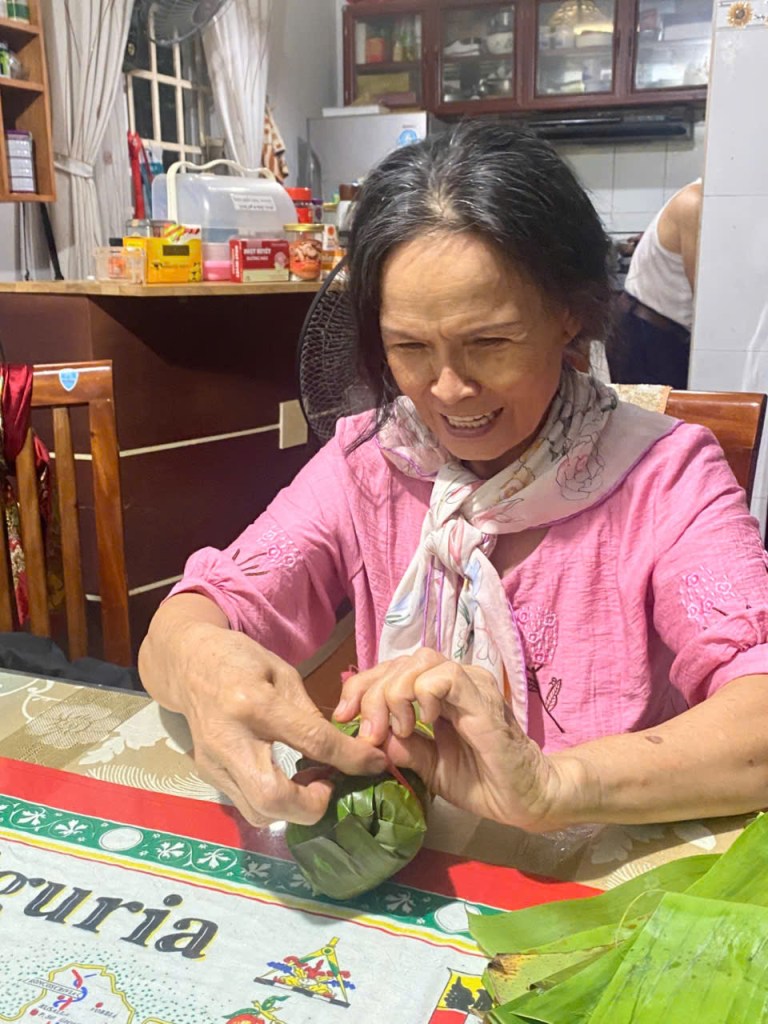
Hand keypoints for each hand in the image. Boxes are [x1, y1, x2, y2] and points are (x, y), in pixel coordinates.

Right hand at [165, 622, 387, 826]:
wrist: (189, 664)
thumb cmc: (241, 660)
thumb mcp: (283, 673)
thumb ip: (310, 714)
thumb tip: (345, 749)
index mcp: (254, 703)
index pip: (311, 741)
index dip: (350, 758)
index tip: (375, 764)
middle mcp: (230, 739)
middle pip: (272, 798)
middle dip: (312, 806)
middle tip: (331, 785)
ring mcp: (214, 763)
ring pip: (258, 812)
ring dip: (294, 809)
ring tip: (312, 781)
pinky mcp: (208, 776)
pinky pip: (247, 804)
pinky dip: (276, 802)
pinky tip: (289, 780)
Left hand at [335, 648, 561, 830]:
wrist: (525, 800)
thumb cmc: (481, 781)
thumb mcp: (427, 765)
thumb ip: (400, 747)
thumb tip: (368, 737)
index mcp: (437, 693)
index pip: (391, 670)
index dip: (361, 688)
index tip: (343, 718)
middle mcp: (453, 681)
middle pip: (399, 661)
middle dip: (371, 693)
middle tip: (369, 733)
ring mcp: (470, 684)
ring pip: (420, 660)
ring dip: (396, 693)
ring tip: (399, 729)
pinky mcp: (482, 698)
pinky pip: (445, 676)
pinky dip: (423, 693)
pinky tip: (423, 721)